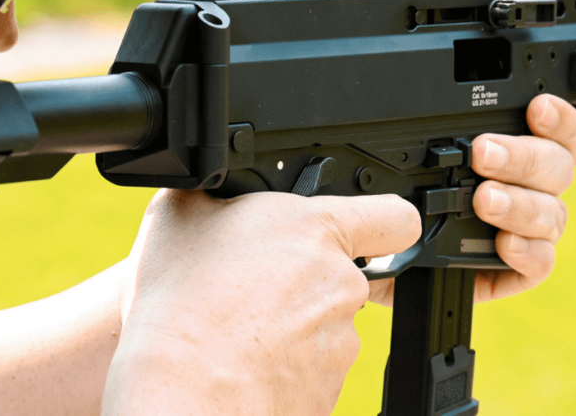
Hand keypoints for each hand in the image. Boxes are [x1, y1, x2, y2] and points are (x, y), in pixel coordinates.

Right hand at [102, 189, 420, 415]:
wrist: (181, 388)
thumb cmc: (180, 301)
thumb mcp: (182, 211)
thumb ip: (221, 193)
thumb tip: (217, 185)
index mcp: (316, 230)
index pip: (395, 217)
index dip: (385, 223)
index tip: (371, 234)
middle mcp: (340, 285)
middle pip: (343, 276)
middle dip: (308, 280)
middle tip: (255, 288)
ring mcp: (339, 342)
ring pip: (325, 326)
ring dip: (294, 326)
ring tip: (241, 328)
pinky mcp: (329, 391)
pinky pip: (311, 369)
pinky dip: (286, 366)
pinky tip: (245, 362)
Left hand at [367, 94, 575, 306]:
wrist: (378, 256)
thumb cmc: (395, 197)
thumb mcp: (403, 158)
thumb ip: (428, 136)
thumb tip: (416, 108)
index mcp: (511, 151)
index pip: (556, 133)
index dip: (559, 119)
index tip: (536, 109)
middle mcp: (527, 188)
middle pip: (557, 166)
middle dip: (522, 156)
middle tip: (482, 154)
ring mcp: (526, 231)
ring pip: (551, 213)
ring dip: (520, 203)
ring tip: (482, 200)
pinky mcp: (516, 271)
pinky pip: (541, 262)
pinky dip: (528, 251)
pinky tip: (503, 244)